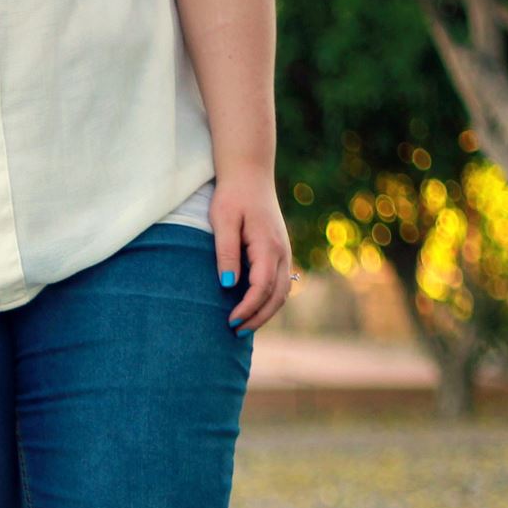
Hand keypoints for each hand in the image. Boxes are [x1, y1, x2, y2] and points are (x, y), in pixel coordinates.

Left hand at [212, 167, 292, 333]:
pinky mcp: (280, 251)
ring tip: (244, 326)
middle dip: (258, 317)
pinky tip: (253, 308)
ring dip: (266, 311)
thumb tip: (229, 284)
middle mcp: (282, 251)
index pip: (261, 286)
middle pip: (277, 295)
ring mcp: (284, 251)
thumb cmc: (232, 196)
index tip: (230, 322)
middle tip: (235, 332)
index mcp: (268, 245)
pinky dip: (270, 299)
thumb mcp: (223, 221)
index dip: (247, 308)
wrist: (250, 175)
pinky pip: (280, 282)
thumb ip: (226, 252)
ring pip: (282, 291)